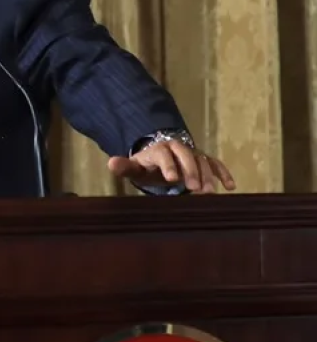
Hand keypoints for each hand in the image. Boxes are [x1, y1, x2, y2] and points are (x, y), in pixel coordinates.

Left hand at [107, 140, 235, 193]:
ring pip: (203, 161)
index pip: (164, 154)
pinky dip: (223, 173)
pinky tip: (230, 187)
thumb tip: (111, 163)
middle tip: (195, 189)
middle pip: (186, 155)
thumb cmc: (147, 166)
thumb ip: (125, 167)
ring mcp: (193, 154)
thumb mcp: (135, 168)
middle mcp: (178, 148)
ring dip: (208, 176)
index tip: (172, 179)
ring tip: (209, 193)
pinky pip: (216, 164)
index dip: (168, 165)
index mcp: (159, 149)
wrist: (161, 160)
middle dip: (191, 171)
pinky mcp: (205, 160)